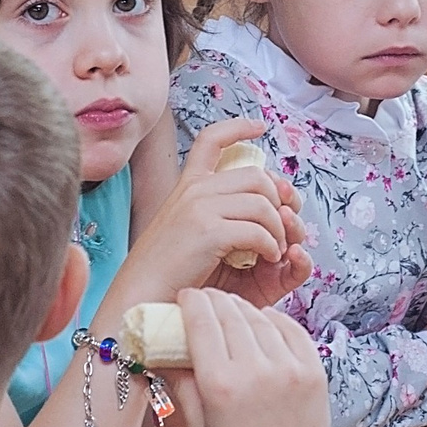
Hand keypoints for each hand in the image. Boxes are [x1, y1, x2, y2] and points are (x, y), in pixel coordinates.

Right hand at [115, 120, 304, 307]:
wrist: (141, 299)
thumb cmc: (171, 276)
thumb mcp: (195, 235)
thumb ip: (224, 215)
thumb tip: (271, 209)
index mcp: (187, 187)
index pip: (211, 140)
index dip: (238, 128)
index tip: (259, 127)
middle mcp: (193, 190)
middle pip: (256, 175)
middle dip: (280, 200)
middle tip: (285, 227)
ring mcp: (198, 207)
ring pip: (262, 201)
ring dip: (279, 227)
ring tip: (276, 249)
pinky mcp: (207, 231)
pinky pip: (258, 229)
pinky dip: (271, 245)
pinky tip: (267, 258)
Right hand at [171, 289, 331, 426]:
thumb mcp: (197, 425)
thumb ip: (181, 382)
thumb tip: (163, 351)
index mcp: (220, 385)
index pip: (202, 322)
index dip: (192, 302)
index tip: (186, 296)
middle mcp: (256, 371)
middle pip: (231, 314)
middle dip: (215, 300)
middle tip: (207, 298)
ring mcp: (289, 369)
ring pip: (261, 318)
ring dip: (243, 308)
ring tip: (233, 308)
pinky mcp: (314, 371)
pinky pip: (292, 330)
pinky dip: (275, 320)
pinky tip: (264, 320)